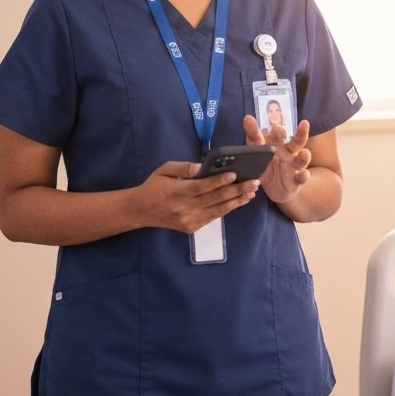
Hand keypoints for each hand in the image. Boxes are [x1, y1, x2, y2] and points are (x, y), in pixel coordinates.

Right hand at [133, 160, 258, 233]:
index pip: (203, 187)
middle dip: (236, 190)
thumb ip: (182, 167)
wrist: (141, 211)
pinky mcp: (192, 228)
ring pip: (218, 210)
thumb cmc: (154, 186)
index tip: (235, 175)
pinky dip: (226, 209)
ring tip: (251, 193)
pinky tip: (238, 202)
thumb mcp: (164, 170)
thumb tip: (200, 167)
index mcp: (177, 192)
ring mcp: (189, 220)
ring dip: (237, 201)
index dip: (219, 181)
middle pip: (215, 199)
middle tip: (253, 183)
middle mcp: (185, 208)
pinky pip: (213, 218)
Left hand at [243, 115, 311, 203]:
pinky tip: (304, 174)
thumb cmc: (266, 166)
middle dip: (299, 135)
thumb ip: (253, 136)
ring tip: (304, 153)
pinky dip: (304, 176)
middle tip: (284, 133)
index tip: (275, 125)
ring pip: (302, 159)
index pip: (278, 134)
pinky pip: (302, 177)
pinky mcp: (297, 180)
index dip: (276, 130)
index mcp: (278, 144)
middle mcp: (289, 153)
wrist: (275, 188)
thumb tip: (248, 117)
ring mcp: (294, 166)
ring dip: (304, 156)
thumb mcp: (256, 152)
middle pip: (297, 142)